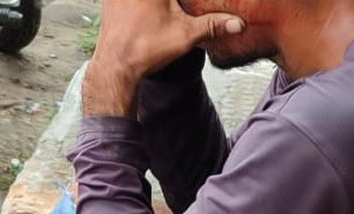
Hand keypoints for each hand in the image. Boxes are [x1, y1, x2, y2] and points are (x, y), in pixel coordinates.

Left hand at [83, 0, 244, 116]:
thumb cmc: (145, 49)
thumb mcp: (185, 35)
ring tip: (163, 16)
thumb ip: (212, 25)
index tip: (181, 11)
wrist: (115, 67)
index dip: (182, 3)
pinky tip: (149, 14)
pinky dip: (142, 4)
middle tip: (176, 11)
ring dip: (161, 5)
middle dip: (175, 3)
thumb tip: (238, 23)